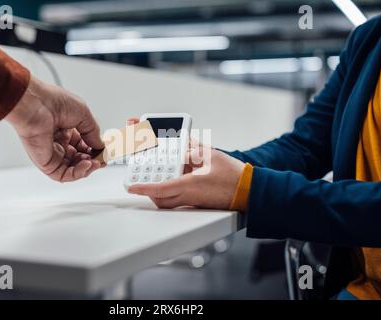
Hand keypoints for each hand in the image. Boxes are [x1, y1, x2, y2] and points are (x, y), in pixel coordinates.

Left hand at [5, 76, 103, 181]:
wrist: (35, 104)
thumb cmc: (53, 102)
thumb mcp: (84, 115)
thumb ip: (94, 133)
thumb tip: (102, 147)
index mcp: (66, 130)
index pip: (84, 146)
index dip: (96, 150)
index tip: (105, 152)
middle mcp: (59, 142)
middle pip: (80, 159)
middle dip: (93, 161)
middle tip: (103, 159)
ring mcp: (52, 153)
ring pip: (73, 169)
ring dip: (87, 168)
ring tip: (96, 162)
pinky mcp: (45, 162)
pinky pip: (63, 175)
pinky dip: (77, 173)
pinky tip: (86, 165)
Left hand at [127, 139, 244, 209]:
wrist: (249, 191)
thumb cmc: (233, 175)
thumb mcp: (211, 155)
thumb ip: (192, 147)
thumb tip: (180, 143)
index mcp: (189, 185)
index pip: (160, 188)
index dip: (143, 188)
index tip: (131, 187)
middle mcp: (188, 196)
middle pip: (160, 198)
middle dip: (148, 190)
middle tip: (140, 179)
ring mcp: (193, 200)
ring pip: (168, 200)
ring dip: (159, 191)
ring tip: (157, 176)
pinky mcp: (197, 201)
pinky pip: (178, 199)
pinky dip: (170, 189)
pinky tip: (175, 176)